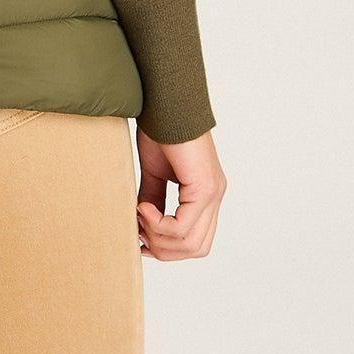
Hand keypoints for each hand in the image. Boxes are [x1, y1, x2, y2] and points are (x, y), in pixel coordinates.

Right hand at [135, 125, 225, 260]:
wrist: (166, 104)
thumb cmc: (161, 131)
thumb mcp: (155, 174)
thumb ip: (154, 201)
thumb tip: (142, 227)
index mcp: (205, 194)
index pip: (195, 240)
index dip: (169, 248)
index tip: (141, 238)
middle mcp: (214, 196)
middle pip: (196, 248)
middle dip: (163, 249)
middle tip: (139, 232)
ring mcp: (213, 193)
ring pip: (192, 243)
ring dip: (160, 238)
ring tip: (140, 216)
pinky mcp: (205, 188)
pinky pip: (183, 226)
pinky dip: (159, 224)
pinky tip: (144, 208)